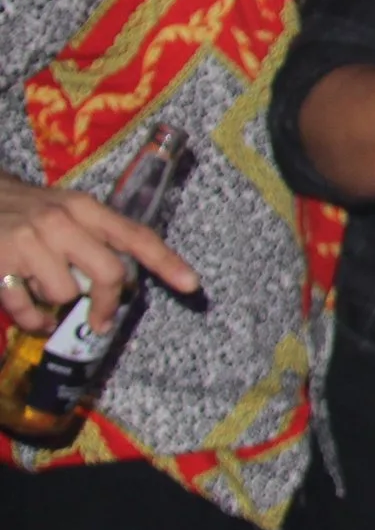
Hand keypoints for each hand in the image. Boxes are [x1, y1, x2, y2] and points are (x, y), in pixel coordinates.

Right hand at [0, 172, 199, 336]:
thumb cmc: (30, 209)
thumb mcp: (67, 210)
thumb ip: (98, 238)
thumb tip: (127, 282)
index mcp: (84, 208)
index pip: (134, 235)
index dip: (165, 261)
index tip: (190, 284)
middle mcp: (60, 222)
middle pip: (108, 273)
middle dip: (108, 303)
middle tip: (101, 321)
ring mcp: (28, 242)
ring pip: (66, 294)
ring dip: (59, 303)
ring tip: (46, 290)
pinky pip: (28, 309)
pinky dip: (34, 320)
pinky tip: (35, 316)